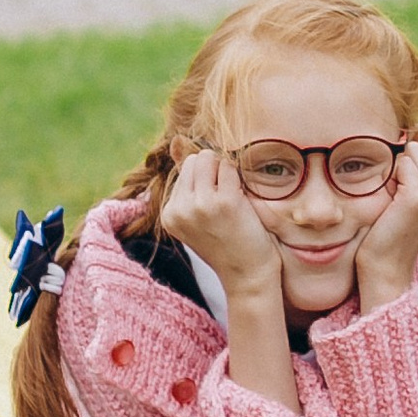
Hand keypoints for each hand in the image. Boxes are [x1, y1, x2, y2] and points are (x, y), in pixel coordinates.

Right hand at [162, 147, 282, 294]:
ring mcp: (200, 205)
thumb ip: (189, 179)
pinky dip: (241, 178)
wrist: (248, 276)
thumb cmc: (229, 243)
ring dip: (228, 172)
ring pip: (211, 158)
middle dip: (215, 171)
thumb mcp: (199, 215)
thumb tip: (178, 140)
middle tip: (229, 198)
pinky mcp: (225, 202)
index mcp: (169, 214)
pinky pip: (231, 167)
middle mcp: (179, 208)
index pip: (185, 169)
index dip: (208, 179)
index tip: (217, 204)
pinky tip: (244, 201)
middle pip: (196, 159)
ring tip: (235, 199)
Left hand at [352, 138, 417, 312]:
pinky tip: (390, 205)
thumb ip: (410, 172)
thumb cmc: (387, 235)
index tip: (398, 202)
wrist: (384, 267)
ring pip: (409, 155)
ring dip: (393, 175)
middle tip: (394, 205)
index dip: (402, 173)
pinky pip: (401, 163)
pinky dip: (389, 179)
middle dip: (399, 170)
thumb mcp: (404, 200)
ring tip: (392, 206)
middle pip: (415, 152)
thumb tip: (412, 130)